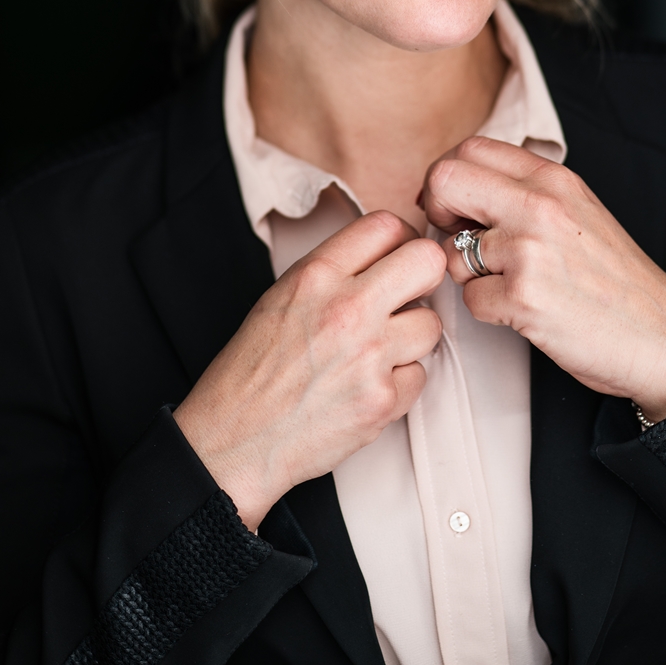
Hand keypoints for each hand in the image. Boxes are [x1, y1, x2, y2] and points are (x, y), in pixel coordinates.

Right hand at [173, 211, 443, 528]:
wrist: (234, 438)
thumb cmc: (253, 369)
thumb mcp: (281, 296)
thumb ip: (335, 271)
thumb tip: (386, 256)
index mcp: (316, 275)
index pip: (386, 225)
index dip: (400, 239)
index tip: (398, 256)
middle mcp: (347, 308)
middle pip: (427, 262)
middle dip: (423, 277)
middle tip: (408, 295)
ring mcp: (369, 356)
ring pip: (431, 324)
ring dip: (411, 337)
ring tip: (377, 350)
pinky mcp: (382, 400)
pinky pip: (419, 375)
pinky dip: (399, 381)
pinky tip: (367, 385)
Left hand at [421, 137, 665, 422]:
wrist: (663, 337)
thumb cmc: (615, 280)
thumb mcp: (577, 211)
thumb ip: (524, 191)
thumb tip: (455, 188)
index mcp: (553, 179)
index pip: (469, 148)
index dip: (449, 179)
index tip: (457, 208)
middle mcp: (540, 205)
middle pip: (444, 179)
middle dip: (437, 212)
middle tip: (461, 241)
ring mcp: (530, 250)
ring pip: (451, 252)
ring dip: (469, 276)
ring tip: (513, 285)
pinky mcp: (524, 297)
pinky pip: (469, 299)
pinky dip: (489, 310)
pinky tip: (525, 311)